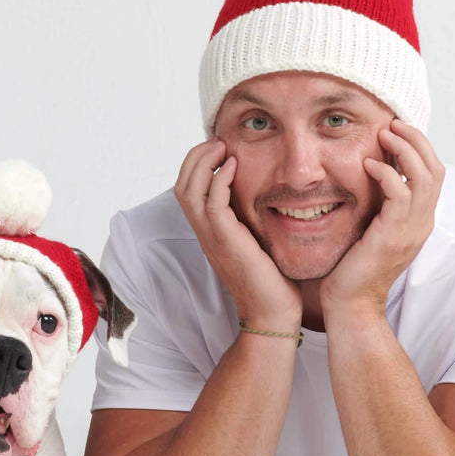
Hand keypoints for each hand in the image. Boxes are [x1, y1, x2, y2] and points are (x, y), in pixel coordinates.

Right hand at [174, 139, 302, 330]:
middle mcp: (205, 233)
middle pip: (182, 184)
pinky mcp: (226, 241)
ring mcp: (212, 237)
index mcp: (209, 231)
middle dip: (196, 156)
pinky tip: (236, 166)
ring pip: (189, 190)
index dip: (197, 163)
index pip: (187, 189)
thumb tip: (265, 195)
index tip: (220, 148)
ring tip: (223, 148)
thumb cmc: (271, 280)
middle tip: (218, 141)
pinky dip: (220, 179)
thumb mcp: (257, 241)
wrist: (272, 314)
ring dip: (204, 162)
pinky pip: (212, 203)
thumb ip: (251, 219)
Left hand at [318, 119, 443, 325]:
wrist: (351, 304)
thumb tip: (367, 174)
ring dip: (405, 149)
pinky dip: (386, 173)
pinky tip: (367, 165)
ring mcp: (411, 230)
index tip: (397, 129)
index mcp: (419, 221)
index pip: (433, 174)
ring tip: (384, 133)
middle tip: (393, 122)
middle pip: (436, 168)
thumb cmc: (353, 268)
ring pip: (424, 176)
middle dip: (417, 140)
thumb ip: (378, 205)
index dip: (419, 147)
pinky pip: (400, 193)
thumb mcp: (371, 229)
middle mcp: (422, 223)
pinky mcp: (393, 235)